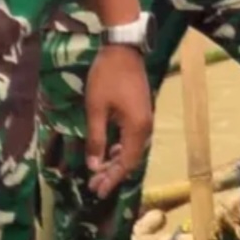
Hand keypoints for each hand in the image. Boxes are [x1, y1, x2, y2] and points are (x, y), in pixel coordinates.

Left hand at [85, 45, 152, 199]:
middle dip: (113, 173)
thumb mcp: (96, 108)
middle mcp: (145, 125)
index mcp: (137, 127)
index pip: (126, 162)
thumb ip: (96, 139)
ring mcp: (145, 117)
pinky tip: (109, 150)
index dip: (112, 178)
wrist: (123, 48)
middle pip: (132, 157)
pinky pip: (133, 137)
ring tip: (99, 172)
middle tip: (94, 185)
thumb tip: (94, 166)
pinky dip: (121, 148)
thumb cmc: (107, 77)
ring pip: (133, 148)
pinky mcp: (141, 110)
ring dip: (117, 161)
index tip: (96, 191)